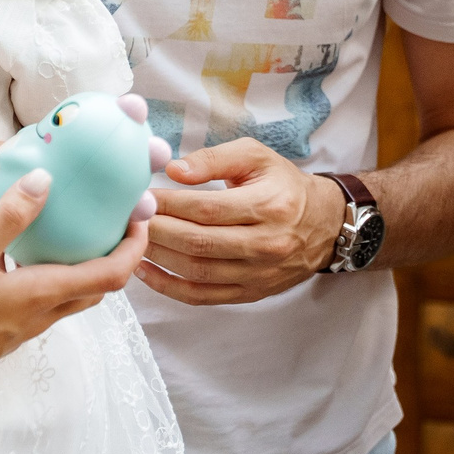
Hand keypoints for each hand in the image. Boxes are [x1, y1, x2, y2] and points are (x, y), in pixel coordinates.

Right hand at [0, 170, 147, 419]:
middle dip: (117, 255)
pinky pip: (46, 299)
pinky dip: (53, 274)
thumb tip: (43, 181)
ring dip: (86, 265)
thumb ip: (7, 218)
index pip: (111, 274)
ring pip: (73, 295)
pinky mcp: (8, 329)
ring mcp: (27, 325)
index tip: (141, 217)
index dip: (135, 247)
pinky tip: (25, 253)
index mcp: (44, 294)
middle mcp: (44, 313)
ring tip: (75, 230)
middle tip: (114, 221)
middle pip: (100, 287)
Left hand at [142, 139, 342, 305]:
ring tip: (132, 241)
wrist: (324, 225)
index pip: (208, 208)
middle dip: (157, 230)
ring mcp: (258, 273)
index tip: (141, 196)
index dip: (169, 204)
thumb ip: (214, 159)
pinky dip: (168, 287)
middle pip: (199, 242)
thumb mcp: (256, 157)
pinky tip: (144, 271)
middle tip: (129, 218)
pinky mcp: (250, 294)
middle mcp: (266, 243)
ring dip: (157, 258)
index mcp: (269, 205)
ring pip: (197, 271)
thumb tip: (173, 170)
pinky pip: (202, 296)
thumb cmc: (282, 185)